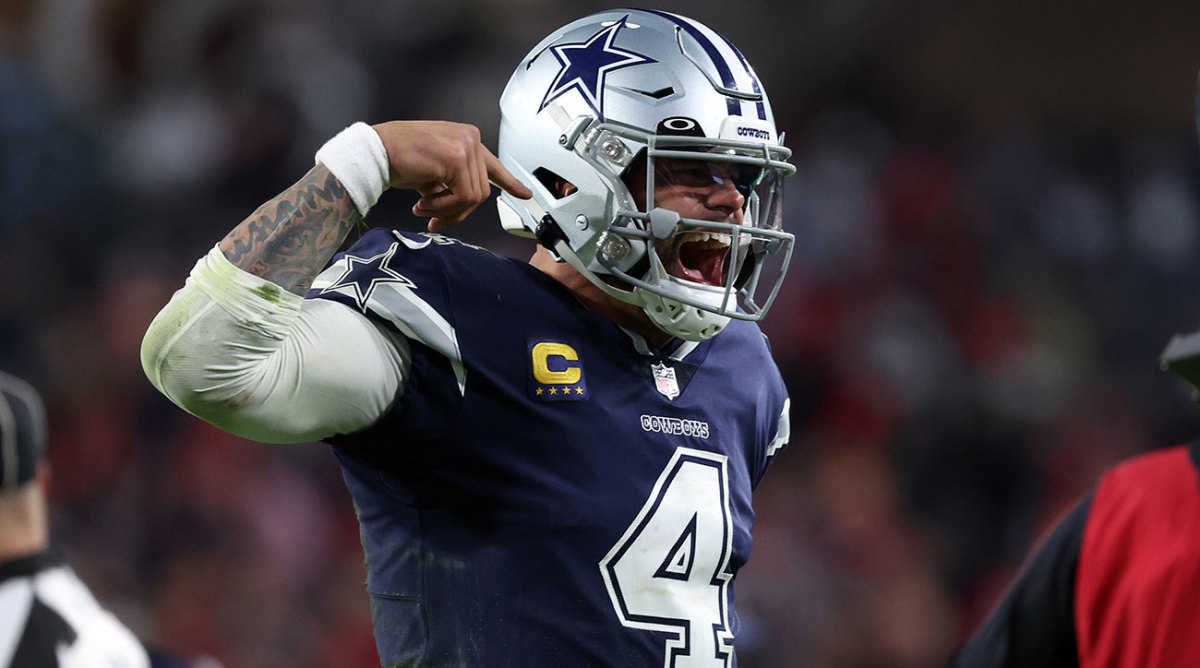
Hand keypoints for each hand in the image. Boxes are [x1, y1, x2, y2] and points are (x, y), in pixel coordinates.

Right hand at [371, 120, 531, 231]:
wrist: (376, 152)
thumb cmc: (398, 160)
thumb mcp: (435, 172)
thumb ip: (454, 182)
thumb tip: (466, 205)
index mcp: (466, 138)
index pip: (492, 164)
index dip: (509, 182)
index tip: (525, 194)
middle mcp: (470, 138)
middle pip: (481, 191)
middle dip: (457, 212)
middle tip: (435, 221)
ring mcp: (466, 146)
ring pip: (473, 197)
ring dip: (446, 211)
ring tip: (422, 208)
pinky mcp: (458, 158)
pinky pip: (462, 197)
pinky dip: (441, 208)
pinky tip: (421, 203)